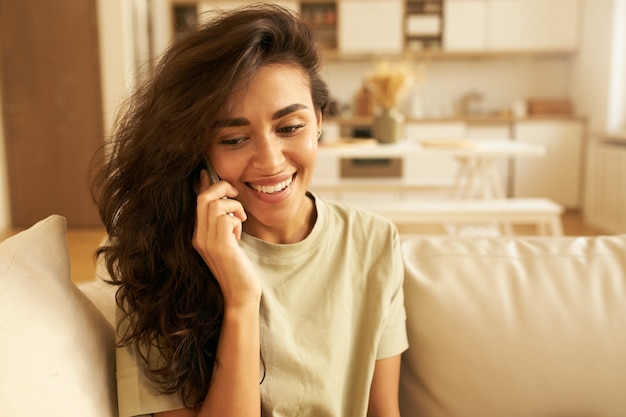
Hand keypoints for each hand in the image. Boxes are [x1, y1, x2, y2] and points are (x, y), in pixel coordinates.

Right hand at [193, 170, 261, 307]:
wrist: (241, 294)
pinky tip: (240, 232)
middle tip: (235, 195)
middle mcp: (198, 237)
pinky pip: (226, 217)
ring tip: (241, 220)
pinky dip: (236, 219)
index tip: (206, 172)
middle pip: (203, 198)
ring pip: (214, 204)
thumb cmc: (239, 268)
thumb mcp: (229, 242)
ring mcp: (207, 242)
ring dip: (233, 206)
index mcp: (199, 236)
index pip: (196, 203)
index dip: (202, 185)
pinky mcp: (220, 245)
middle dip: (221, 189)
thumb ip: (225, 223)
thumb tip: (227, 201)